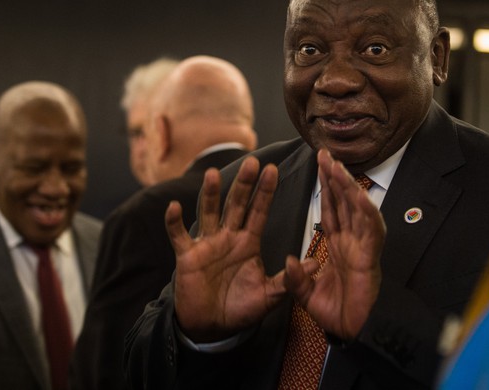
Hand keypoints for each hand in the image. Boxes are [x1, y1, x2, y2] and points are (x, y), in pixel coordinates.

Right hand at [166, 157, 294, 341]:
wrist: (212, 327)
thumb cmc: (241, 309)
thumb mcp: (270, 295)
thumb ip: (290, 279)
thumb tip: (314, 263)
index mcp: (248, 242)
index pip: (259, 211)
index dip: (265, 192)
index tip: (273, 169)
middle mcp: (228, 237)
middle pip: (236, 204)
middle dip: (244, 184)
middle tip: (252, 162)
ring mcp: (207, 244)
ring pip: (208, 212)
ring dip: (209, 194)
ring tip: (212, 173)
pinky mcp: (187, 256)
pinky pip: (178, 235)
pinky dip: (174, 222)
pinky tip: (174, 207)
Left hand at [284, 149, 385, 341]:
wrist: (353, 334)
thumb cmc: (335, 313)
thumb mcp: (306, 294)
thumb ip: (296, 277)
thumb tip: (290, 259)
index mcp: (338, 246)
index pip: (330, 209)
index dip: (325, 188)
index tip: (319, 166)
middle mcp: (352, 241)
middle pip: (343, 203)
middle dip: (335, 178)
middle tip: (325, 154)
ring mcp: (362, 248)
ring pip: (357, 210)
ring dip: (349, 188)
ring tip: (337, 167)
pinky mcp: (371, 258)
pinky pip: (370, 230)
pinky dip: (365, 212)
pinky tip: (358, 195)